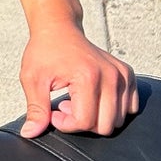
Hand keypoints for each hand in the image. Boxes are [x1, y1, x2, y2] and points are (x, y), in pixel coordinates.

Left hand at [19, 20, 138, 138]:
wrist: (59, 28)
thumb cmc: (45, 51)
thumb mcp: (33, 79)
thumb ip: (36, 109)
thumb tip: (30, 133)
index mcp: (88, 77)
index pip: (84, 122)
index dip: (66, 124)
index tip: (54, 111)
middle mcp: (110, 76)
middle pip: (105, 126)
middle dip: (82, 123)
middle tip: (66, 106)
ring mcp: (122, 75)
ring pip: (118, 120)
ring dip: (97, 117)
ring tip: (78, 100)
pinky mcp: (128, 74)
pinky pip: (130, 107)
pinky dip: (112, 110)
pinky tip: (94, 98)